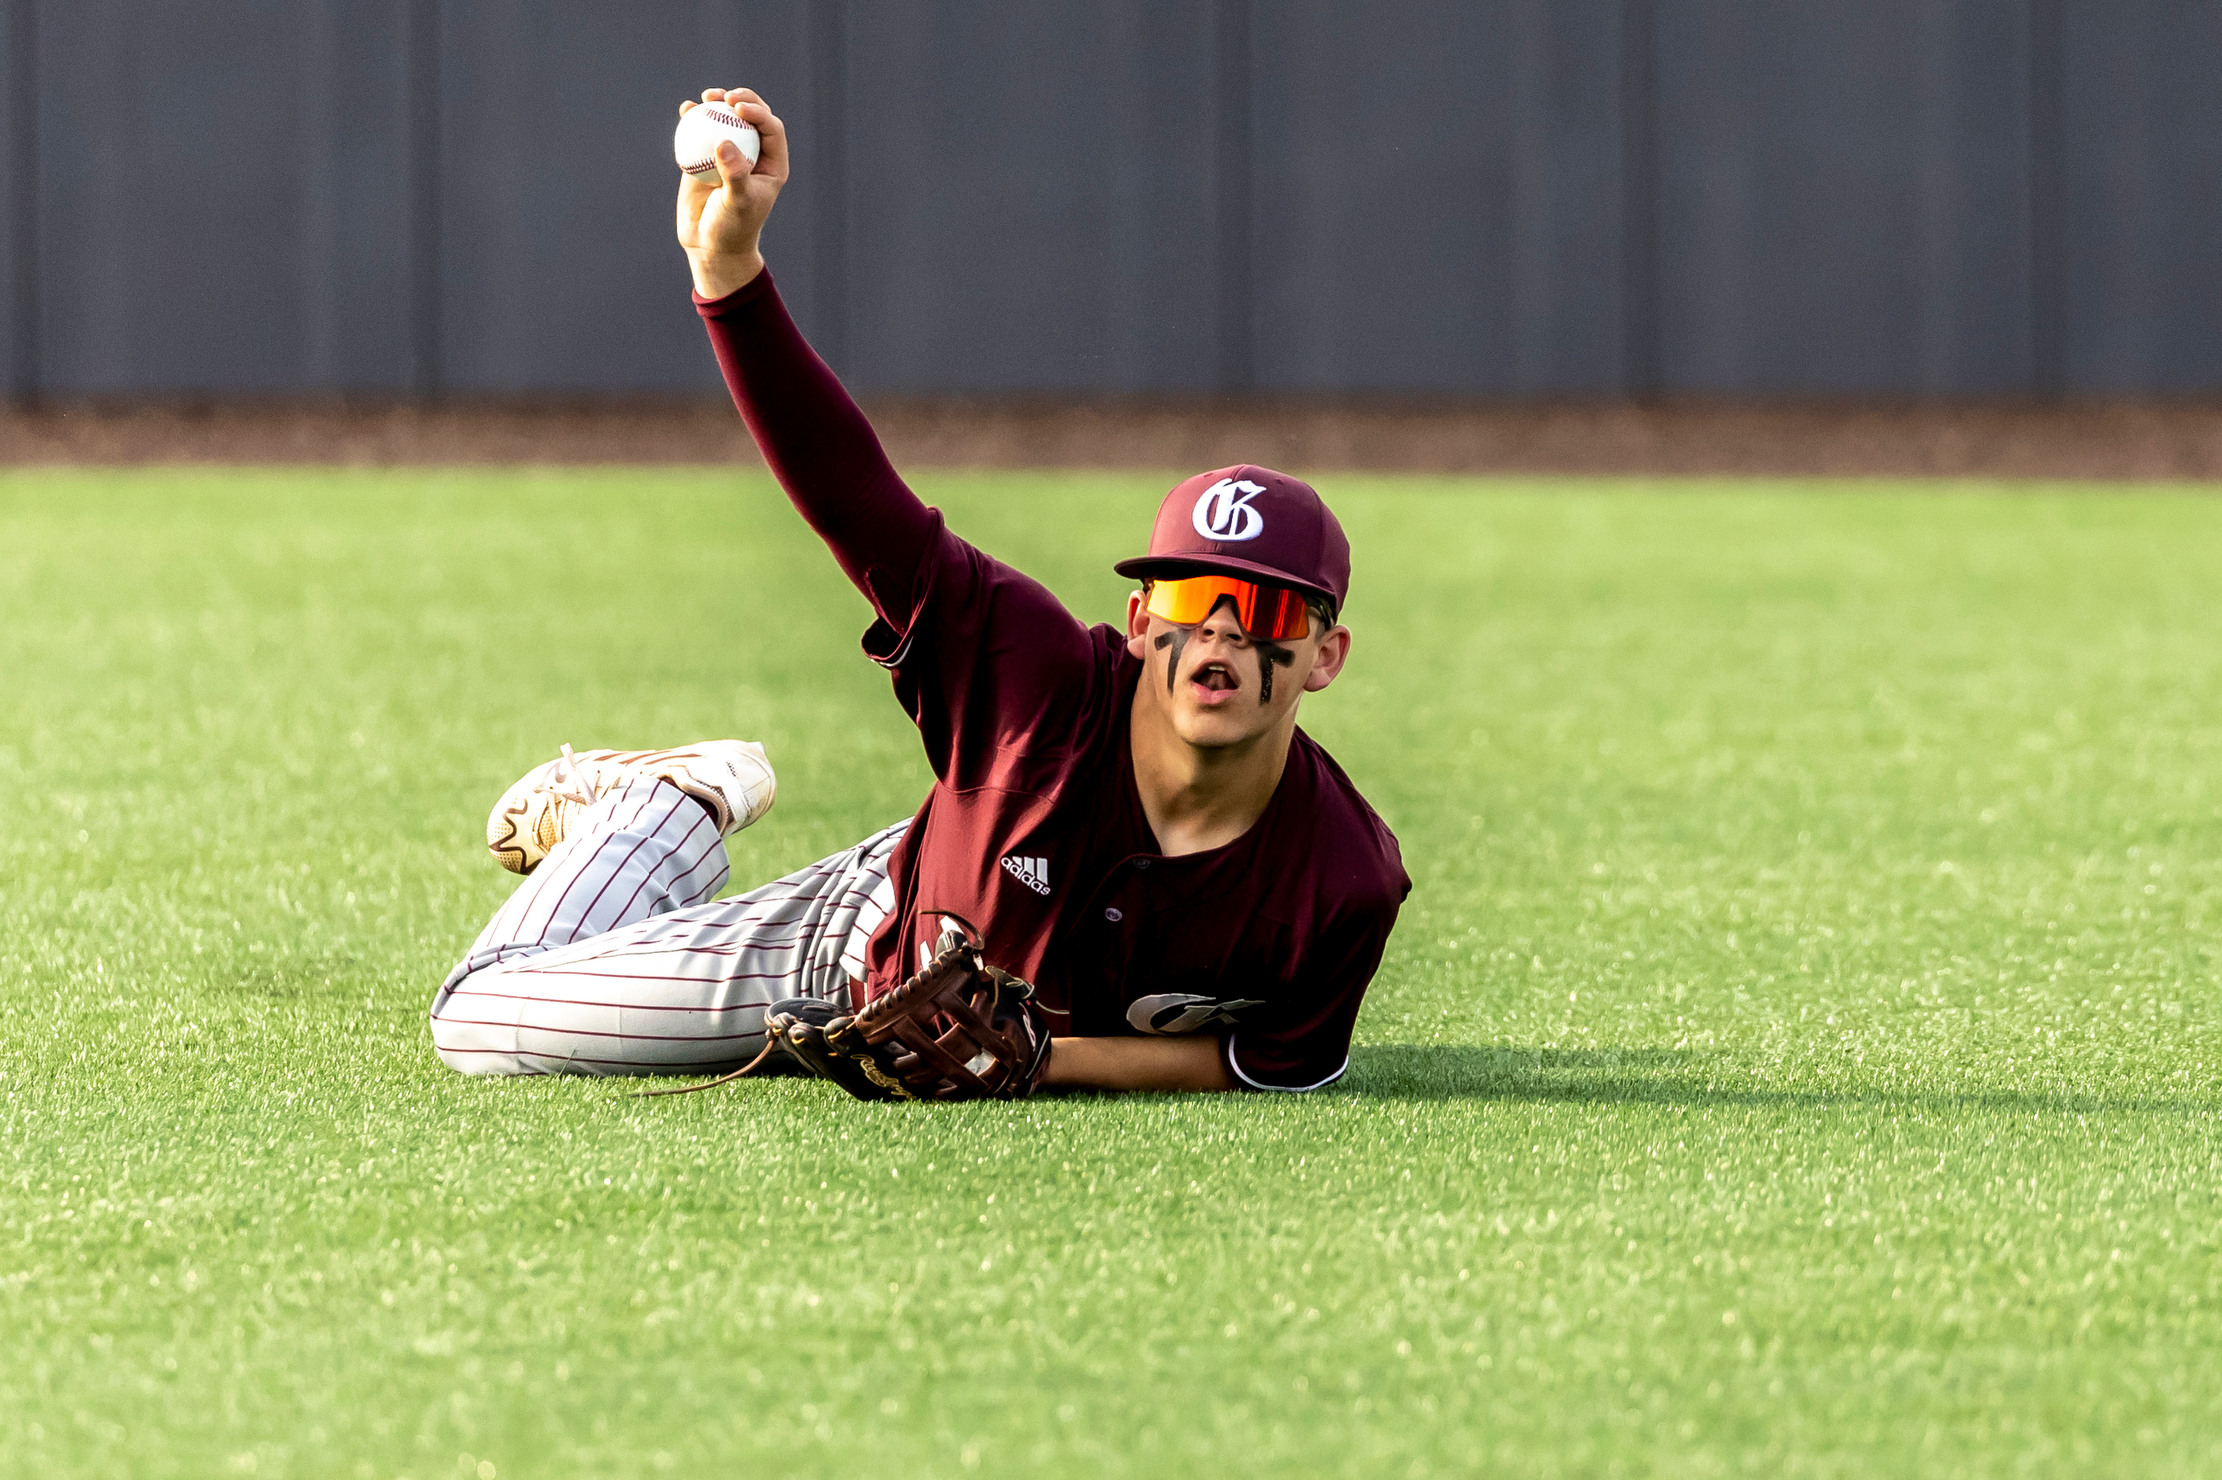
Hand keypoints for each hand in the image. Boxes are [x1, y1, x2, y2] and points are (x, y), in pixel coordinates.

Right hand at [675, 88, 789, 299]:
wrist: (709, 244)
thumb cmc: (731, 228)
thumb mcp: (736, 204)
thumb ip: (734, 174)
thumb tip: (723, 141)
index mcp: (772, 164)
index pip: (771, 129)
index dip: (758, 113)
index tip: (738, 109)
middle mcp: (754, 154)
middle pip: (752, 117)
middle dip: (742, 99)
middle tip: (724, 96)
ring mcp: (730, 153)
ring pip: (727, 119)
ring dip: (717, 102)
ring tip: (706, 97)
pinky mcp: (707, 156)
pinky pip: (702, 131)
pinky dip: (694, 118)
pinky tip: (686, 109)